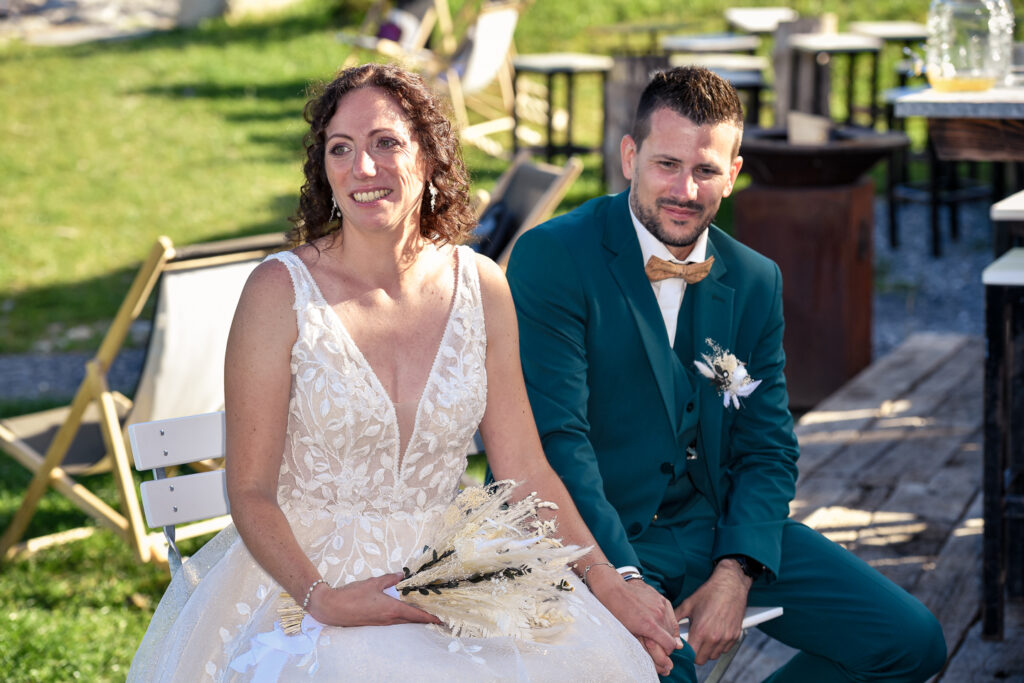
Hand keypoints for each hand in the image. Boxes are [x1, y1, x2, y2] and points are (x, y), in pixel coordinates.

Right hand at [307, 573, 441, 626]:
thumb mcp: (373, 582)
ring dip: (412, 618)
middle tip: (434, 614)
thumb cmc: (352, 595)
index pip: (415, 615)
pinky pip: (392, 622)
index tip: (440, 620)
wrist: (332, 608)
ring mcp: (380, 623)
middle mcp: (388, 619)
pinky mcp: (373, 623)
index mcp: (391, 609)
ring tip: (422, 613)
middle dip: (423, 618)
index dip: (429, 617)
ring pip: (402, 622)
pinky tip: (401, 612)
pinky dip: (401, 618)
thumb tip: (402, 575)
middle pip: (411, 620)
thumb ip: (389, 579)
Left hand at [587, 566, 681, 676]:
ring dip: (668, 631)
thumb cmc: (617, 612)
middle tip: (657, 643)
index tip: (661, 651)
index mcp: (650, 626)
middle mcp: (659, 615)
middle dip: (667, 642)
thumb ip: (646, 646)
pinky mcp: (661, 598)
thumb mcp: (629, 633)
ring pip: (672, 624)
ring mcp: (661, 605)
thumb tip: (659, 658)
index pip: (670, 645)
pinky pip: (670, 613)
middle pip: (672, 635)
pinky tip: (658, 621)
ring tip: (656, 632)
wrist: (614, 590)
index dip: (667, 651)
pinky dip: (667, 620)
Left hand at [674, 559, 750, 664]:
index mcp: (700, 631)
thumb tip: (667, 627)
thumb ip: (676, 618)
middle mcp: (714, 638)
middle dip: (696, 653)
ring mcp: (726, 638)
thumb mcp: (688, 604)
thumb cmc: (709, 593)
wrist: (730, 585)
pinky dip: (719, 646)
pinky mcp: (735, 636)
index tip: (684, 647)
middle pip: (702, 660)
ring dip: (708, 650)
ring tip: (704, 637)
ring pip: (714, 656)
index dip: (686, 653)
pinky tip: (715, 634)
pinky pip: (725, 649)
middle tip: (693, 642)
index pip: (691, 656)